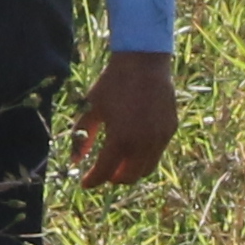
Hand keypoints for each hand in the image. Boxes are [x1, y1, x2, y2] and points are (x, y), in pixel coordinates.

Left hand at [75, 50, 181, 190]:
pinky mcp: (169, 130)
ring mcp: (159, 138)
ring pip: (145, 169)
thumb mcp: (92, 108)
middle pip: (128, 177)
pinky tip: (134, 145)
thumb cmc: (113, 83)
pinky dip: (144, 156)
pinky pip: (157, 153)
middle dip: (113, 178)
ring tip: (119, 162)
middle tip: (103, 172)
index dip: (92, 181)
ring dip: (130, 171)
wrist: (144, 62)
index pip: (105, 172)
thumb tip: (75, 160)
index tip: (85, 183)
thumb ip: (82, 136)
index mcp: (120, 140)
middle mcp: (143, 144)